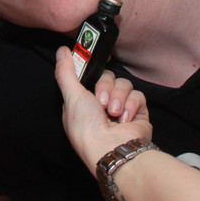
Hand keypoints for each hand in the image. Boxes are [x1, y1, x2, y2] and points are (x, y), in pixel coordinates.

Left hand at [54, 45, 152, 172]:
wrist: (113, 149)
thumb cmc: (87, 128)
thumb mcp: (71, 97)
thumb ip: (66, 72)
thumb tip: (62, 51)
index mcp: (83, 101)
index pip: (89, 76)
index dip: (92, 68)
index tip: (93, 60)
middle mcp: (101, 105)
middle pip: (107, 77)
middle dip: (105, 87)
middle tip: (101, 102)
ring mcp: (120, 108)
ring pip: (123, 84)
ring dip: (118, 98)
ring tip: (113, 113)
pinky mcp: (137, 112)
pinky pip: (137, 95)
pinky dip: (131, 105)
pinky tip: (125, 119)